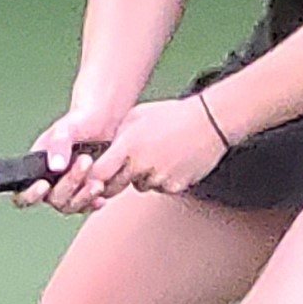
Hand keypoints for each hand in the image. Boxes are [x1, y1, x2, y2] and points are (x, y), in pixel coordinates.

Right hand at [15, 107, 117, 212]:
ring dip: (84, 197)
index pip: (23, 193)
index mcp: (36, 170)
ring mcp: (69, 193)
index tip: (43, 184)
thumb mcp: (65, 129)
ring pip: (71, 206)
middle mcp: (50, 186)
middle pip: (54, 199)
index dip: (30, 195)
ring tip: (97, 182)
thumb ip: (58, 145)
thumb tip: (55, 165)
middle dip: (69, 183)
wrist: (102, 123)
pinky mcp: (86, 196)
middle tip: (85, 160)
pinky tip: (101, 198)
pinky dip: (94, 202)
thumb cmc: (77, 124)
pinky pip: (88, 206)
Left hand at [80, 96, 229, 203]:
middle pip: (114, 187)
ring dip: (141, 177)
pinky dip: (162, 179)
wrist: (209, 122)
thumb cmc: (171, 115)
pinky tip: (172, 160)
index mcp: (128, 146)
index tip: (92, 175)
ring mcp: (159, 178)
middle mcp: (141, 165)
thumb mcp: (136, 116)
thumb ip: (116, 136)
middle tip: (123, 166)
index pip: (98, 173)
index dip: (92, 177)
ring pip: (139, 186)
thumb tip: (99, 152)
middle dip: (114, 180)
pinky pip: (160, 188)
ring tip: (157, 154)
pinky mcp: (175, 187)